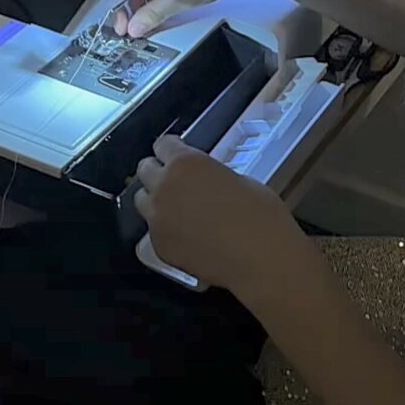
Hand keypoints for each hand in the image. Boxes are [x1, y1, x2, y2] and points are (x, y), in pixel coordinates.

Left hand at [134, 136, 321, 309]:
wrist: (260, 260)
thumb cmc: (261, 216)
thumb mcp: (240, 180)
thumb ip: (212, 175)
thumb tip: (206, 181)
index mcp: (185, 163)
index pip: (163, 144)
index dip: (172, 149)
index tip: (178, 154)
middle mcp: (163, 187)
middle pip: (145, 169)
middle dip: (159, 172)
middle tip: (179, 182)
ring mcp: (157, 219)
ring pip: (143, 200)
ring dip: (157, 200)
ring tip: (180, 210)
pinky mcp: (159, 246)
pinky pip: (155, 231)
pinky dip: (167, 229)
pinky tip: (189, 236)